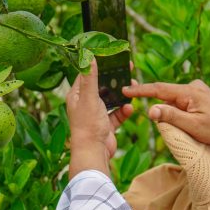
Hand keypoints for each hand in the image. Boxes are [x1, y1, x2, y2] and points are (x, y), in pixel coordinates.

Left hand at [66, 59, 135, 177]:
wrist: (93, 153)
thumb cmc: (87, 125)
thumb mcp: (89, 98)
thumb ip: (91, 78)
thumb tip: (88, 56)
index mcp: (77, 95)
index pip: (87, 75)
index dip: (99, 65)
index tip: (112, 57)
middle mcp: (85, 103)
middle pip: (102, 86)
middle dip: (115, 80)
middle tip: (128, 70)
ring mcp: (96, 115)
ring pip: (112, 100)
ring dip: (122, 96)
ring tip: (133, 89)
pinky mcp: (106, 125)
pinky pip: (117, 114)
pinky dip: (124, 111)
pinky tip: (130, 108)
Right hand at [122, 79, 209, 148]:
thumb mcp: (193, 126)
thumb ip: (171, 117)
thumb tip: (150, 110)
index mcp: (190, 91)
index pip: (159, 89)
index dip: (141, 90)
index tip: (125, 90)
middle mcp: (193, 86)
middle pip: (167, 96)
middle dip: (162, 109)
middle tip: (175, 123)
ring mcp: (198, 90)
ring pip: (175, 101)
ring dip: (174, 113)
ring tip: (191, 127)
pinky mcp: (201, 96)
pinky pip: (183, 103)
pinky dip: (180, 112)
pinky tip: (192, 122)